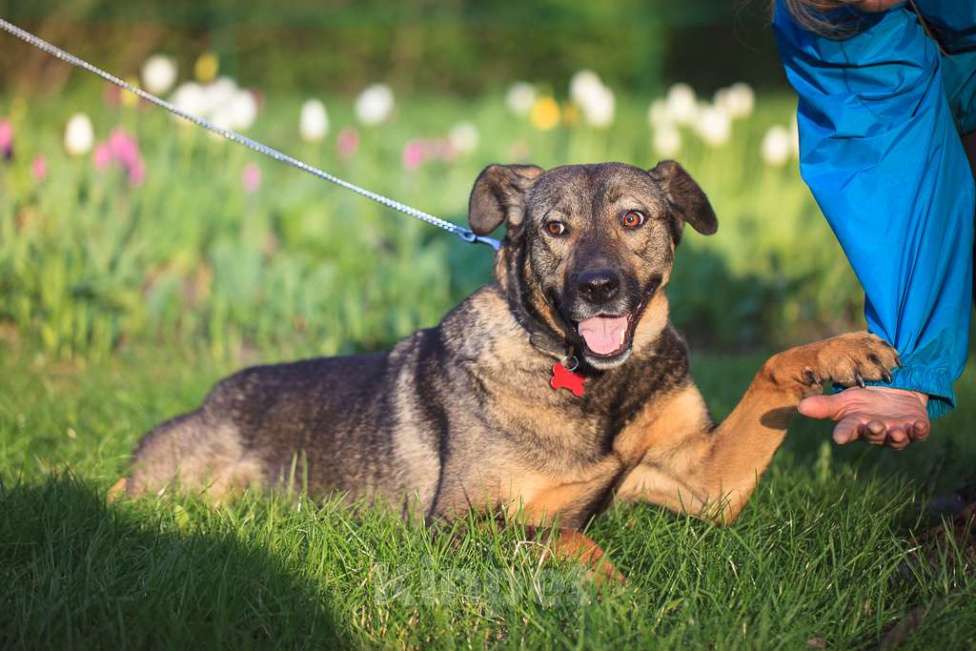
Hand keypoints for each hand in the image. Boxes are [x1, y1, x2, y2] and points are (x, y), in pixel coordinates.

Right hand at [798, 386, 929, 449]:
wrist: (895, 395)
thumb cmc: (865, 401)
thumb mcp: (844, 400)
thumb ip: (824, 406)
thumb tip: (799, 407)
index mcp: (856, 426)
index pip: (847, 431)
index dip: (844, 434)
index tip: (839, 437)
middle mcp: (876, 433)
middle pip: (873, 436)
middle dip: (874, 432)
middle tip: (873, 425)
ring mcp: (896, 432)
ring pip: (896, 439)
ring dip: (897, 436)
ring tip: (897, 430)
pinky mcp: (916, 428)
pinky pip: (920, 433)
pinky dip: (920, 430)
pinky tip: (919, 424)